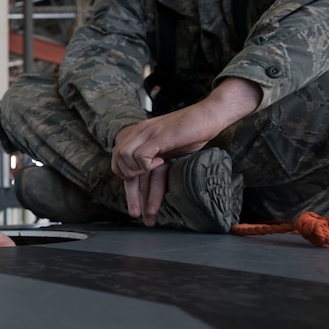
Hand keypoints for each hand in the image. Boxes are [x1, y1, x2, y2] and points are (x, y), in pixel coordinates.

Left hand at [112, 77, 261, 223]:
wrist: (209, 114)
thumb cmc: (192, 132)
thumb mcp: (169, 147)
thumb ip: (156, 158)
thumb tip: (151, 181)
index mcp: (139, 138)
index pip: (121, 163)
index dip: (127, 186)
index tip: (137, 204)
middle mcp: (139, 134)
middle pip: (120, 163)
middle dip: (129, 193)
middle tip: (137, 214)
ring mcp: (148, 133)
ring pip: (124, 157)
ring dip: (138, 176)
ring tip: (154, 187)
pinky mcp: (160, 135)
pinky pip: (141, 153)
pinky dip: (147, 164)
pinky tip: (161, 164)